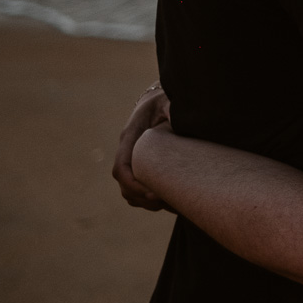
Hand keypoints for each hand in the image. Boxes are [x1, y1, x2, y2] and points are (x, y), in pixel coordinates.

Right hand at [112, 85, 172, 210]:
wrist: (160, 98)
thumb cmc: (166, 99)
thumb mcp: (170, 101)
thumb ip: (174, 110)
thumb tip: (181, 120)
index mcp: (131, 134)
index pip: (121, 167)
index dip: (133, 185)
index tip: (154, 194)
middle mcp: (127, 148)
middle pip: (124, 184)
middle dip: (143, 198)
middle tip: (167, 203)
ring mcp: (131, 158)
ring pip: (129, 190)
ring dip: (146, 202)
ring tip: (172, 205)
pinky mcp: (139, 164)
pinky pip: (138, 188)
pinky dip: (150, 199)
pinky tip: (172, 202)